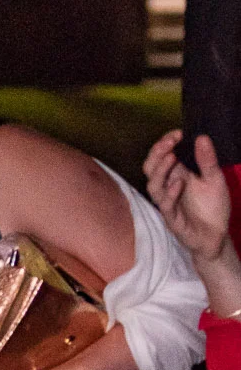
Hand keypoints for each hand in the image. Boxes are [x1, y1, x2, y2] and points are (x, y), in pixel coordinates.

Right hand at [144, 129, 232, 263]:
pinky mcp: (172, 219)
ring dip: (161, 171)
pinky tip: (179, 183)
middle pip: (151, 168)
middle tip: (170, 142)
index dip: (164, 144)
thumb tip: (202, 137)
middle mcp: (168, 187)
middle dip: (157, 153)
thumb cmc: (213, 208)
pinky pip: (166, 206)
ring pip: (153, 186)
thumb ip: (207, 160)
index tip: (177, 133)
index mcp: (176, 175)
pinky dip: (170, 193)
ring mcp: (168, 203)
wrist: (217, 237)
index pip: (161, 156)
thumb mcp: (215, 179)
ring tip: (172, 158)